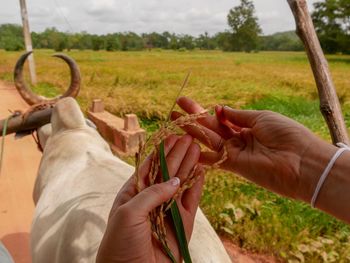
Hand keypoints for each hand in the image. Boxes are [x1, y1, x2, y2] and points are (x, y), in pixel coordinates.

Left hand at [96, 135, 204, 262]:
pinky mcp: (183, 223)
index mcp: (133, 194)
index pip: (150, 167)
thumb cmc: (120, 243)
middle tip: (188, 136)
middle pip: (167, 171)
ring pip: (181, 183)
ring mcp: (168, 210)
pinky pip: (191, 201)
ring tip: (196, 147)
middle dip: (177, 153)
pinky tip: (201, 170)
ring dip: (189, 164)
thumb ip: (152, 193)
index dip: (161, 151)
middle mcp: (151, 200)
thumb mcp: (129, 213)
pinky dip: (197, 185)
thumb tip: (175, 181)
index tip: (171, 136)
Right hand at [171, 97, 334, 200]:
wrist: (300, 161)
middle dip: (193, 118)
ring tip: (173, 120)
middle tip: (174, 108)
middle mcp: (238, 139)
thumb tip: (220, 108)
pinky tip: (182, 145)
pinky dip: (197, 153)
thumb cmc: (285, 134)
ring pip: (208, 139)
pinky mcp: (232, 165)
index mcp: (247, 126)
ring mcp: (234, 152)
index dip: (206, 110)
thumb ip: (237, 115)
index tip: (189, 102)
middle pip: (211, 127)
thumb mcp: (260, 117)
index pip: (221, 117)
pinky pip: (211, 158)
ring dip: (190, 131)